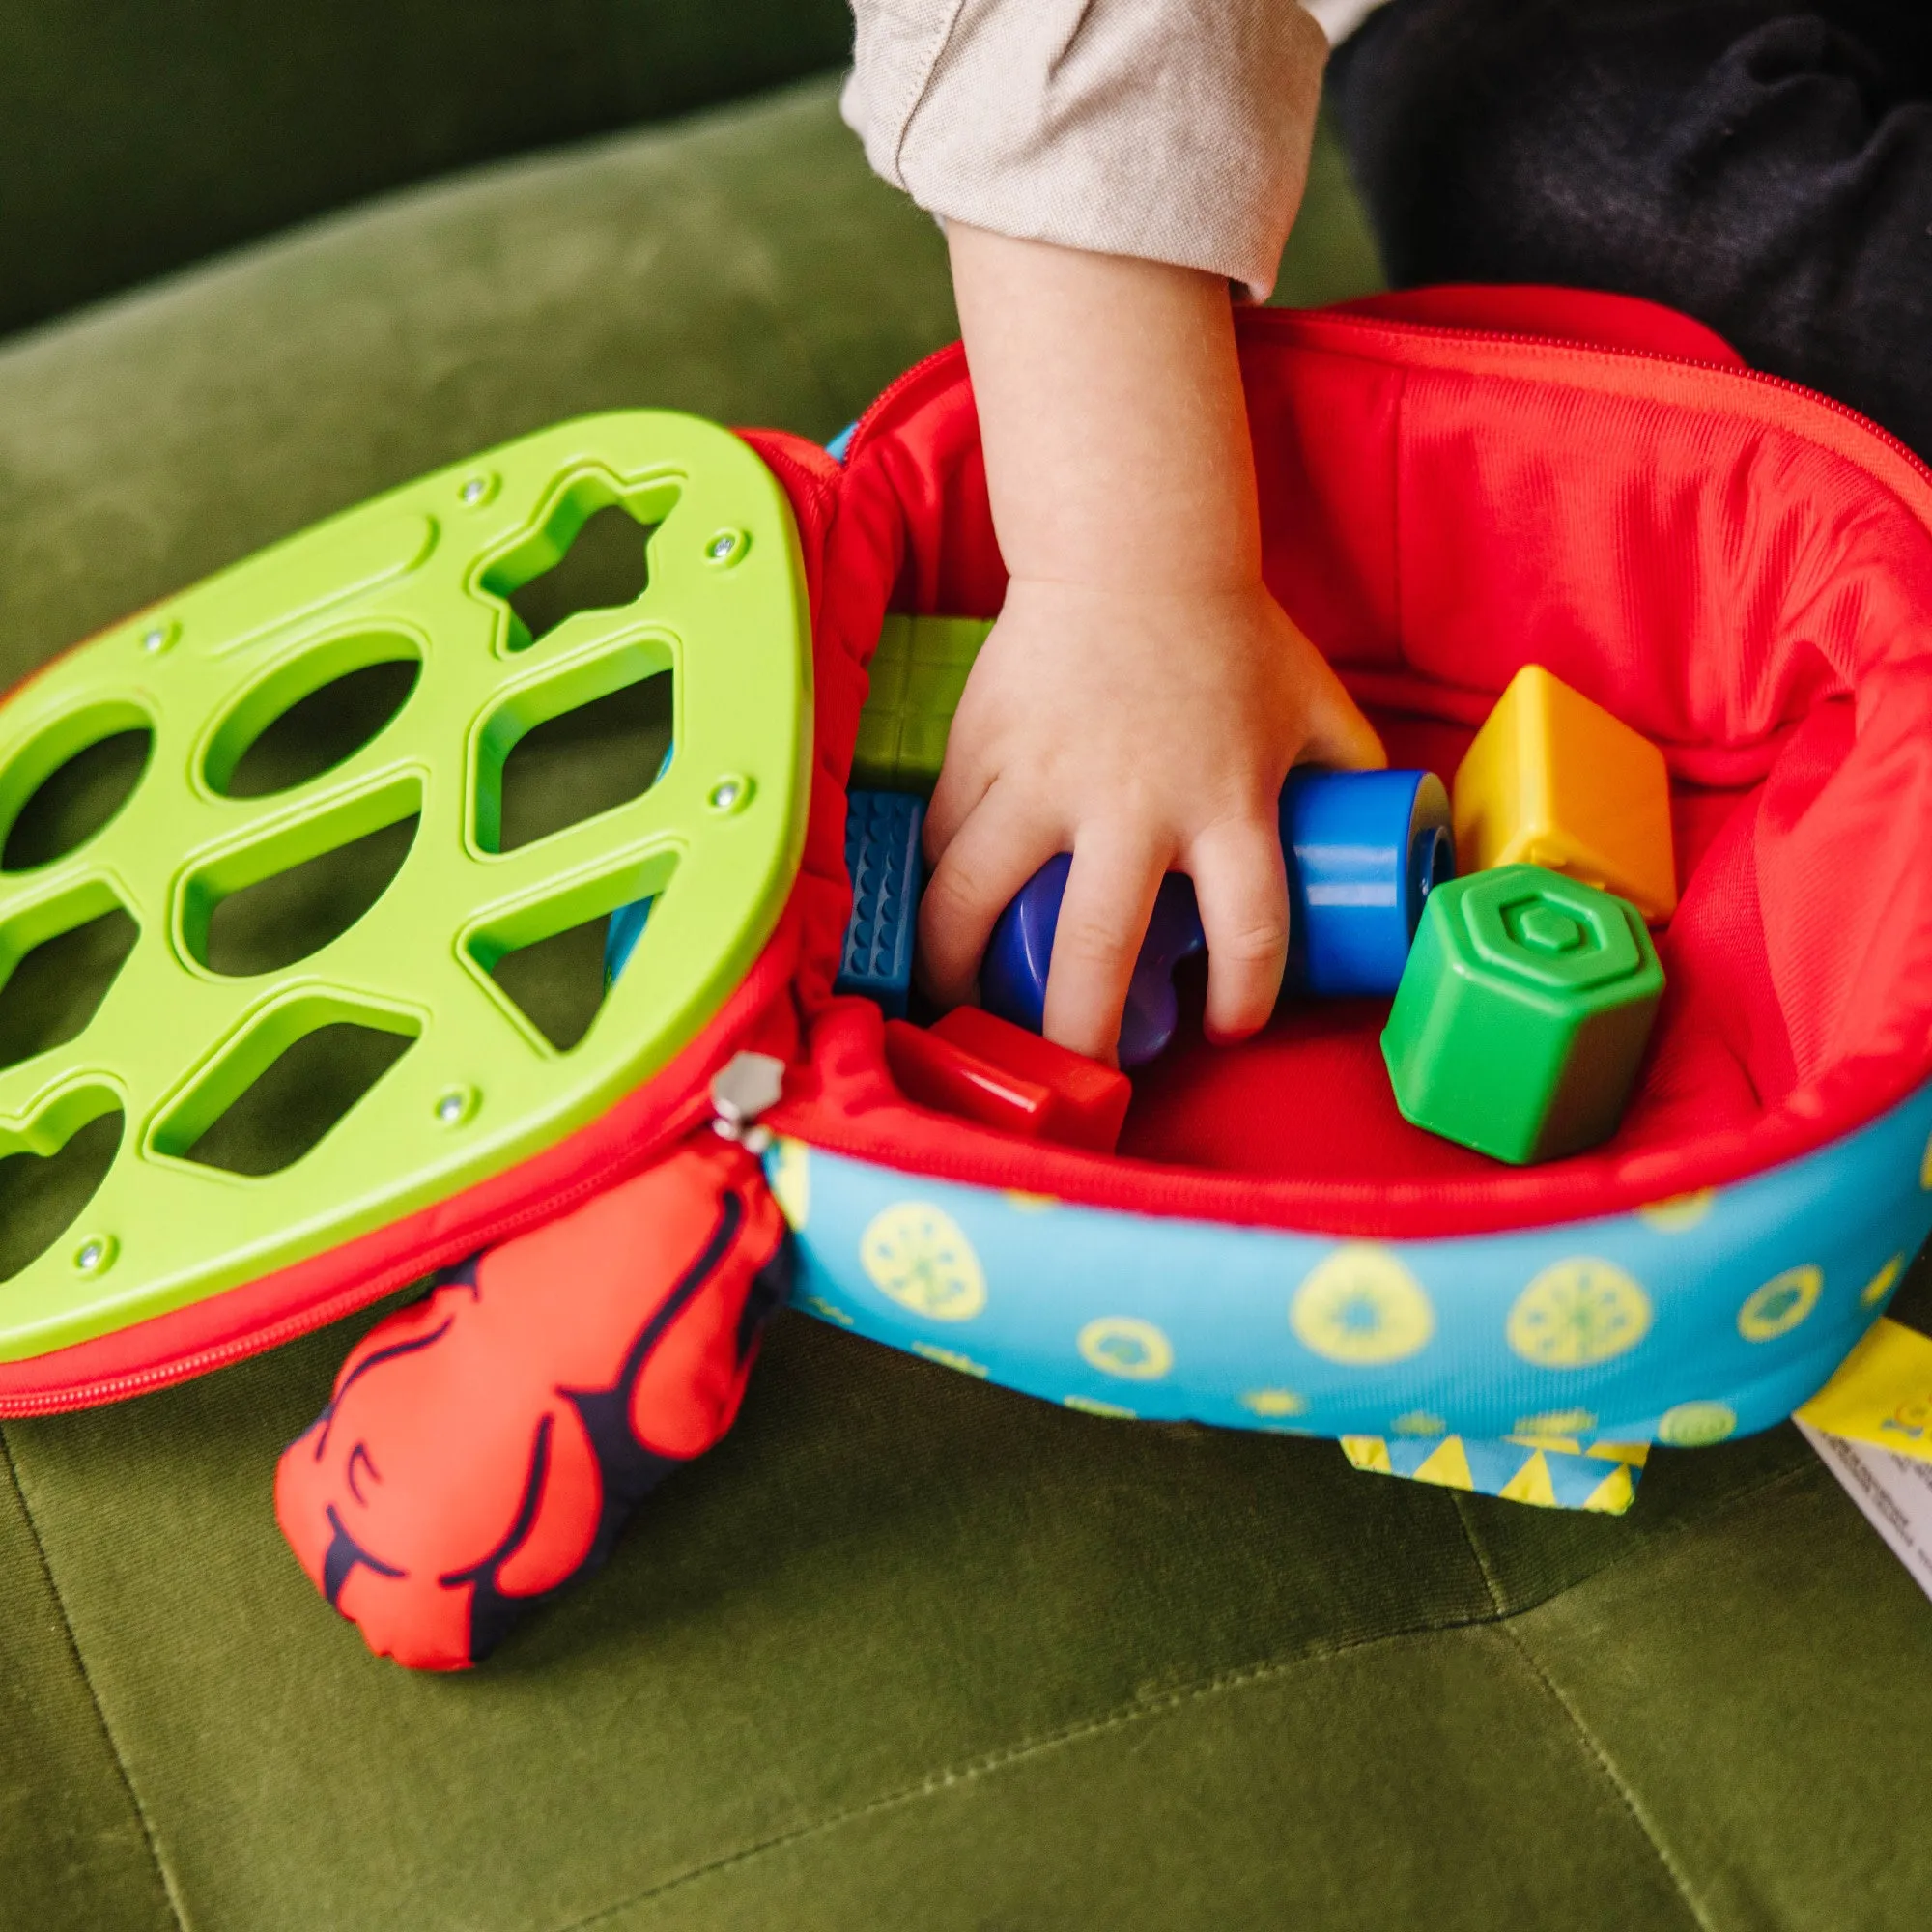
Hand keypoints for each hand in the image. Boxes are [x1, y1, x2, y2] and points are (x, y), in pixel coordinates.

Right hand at [919, 224, 1383, 1062]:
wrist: (1133, 552)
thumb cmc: (1231, 635)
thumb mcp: (1317, 706)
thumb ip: (1352, 778)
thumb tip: (1390, 847)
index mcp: (1227, 801)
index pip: (1250, 933)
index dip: (1244, 1001)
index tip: (1227, 1028)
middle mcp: (1130, 802)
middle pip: (1096, 945)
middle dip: (1078, 1029)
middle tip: (1075, 1069)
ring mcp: (1042, 777)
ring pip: (974, 896)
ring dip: (957, 968)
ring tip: (956, 1010)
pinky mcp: (980, 751)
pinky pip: (944, 840)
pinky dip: (935, 888)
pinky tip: (939, 922)